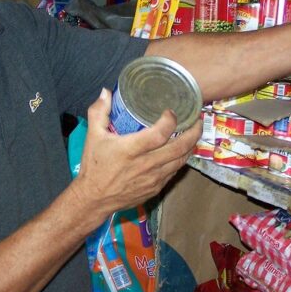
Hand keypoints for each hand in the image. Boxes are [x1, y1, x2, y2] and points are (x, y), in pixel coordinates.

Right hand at [71, 88, 201, 218]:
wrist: (94, 199)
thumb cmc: (94, 166)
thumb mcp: (93, 136)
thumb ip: (99, 111)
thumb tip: (105, 91)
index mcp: (130, 150)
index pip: (159, 134)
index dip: (170, 121)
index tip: (171, 112)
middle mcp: (145, 165)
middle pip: (178, 147)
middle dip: (193, 132)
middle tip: (197, 120)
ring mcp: (153, 178)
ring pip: (181, 160)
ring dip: (191, 146)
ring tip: (194, 133)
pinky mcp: (155, 188)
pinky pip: (174, 172)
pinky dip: (181, 159)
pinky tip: (182, 151)